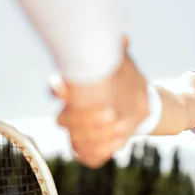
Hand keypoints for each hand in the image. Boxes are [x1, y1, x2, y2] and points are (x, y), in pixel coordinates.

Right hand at [51, 37, 148, 167]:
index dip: (58, 90)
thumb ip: (118, 53)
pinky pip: (89, 156)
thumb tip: (123, 39)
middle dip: (84, 118)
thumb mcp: (123, 65)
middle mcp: (72, 112)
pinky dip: (101, 152)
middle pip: (64, 119)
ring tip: (121, 127)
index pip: (57, 89)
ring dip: (97, 136)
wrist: (136, 103)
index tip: (65, 87)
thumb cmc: (124, 80)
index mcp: (75, 90)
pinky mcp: (89, 148)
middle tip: (111, 111)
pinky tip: (118, 144)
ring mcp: (79, 132)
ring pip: (76, 140)